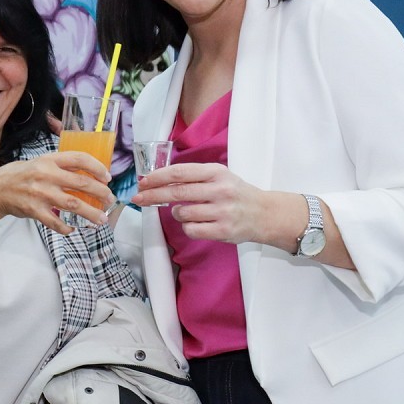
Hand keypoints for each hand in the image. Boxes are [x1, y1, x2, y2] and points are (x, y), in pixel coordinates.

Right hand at [0, 152, 112, 233]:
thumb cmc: (24, 175)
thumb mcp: (42, 163)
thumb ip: (63, 166)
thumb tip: (91, 175)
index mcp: (50, 160)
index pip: (80, 159)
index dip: (98, 168)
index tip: (107, 177)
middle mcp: (47, 175)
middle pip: (82, 183)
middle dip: (101, 193)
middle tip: (110, 200)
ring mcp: (40, 193)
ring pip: (73, 204)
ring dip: (91, 213)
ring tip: (101, 219)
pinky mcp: (34, 209)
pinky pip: (55, 222)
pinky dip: (66, 228)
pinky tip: (72, 229)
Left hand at [131, 162, 271, 244]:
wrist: (265, 213)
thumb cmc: (236, 193)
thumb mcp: (219, 176)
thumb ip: (193, 177)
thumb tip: (157, 180)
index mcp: (217, 173)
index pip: (180, 173)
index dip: (157, 177)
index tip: (143, 182)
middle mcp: (220, 190)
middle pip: (176, 193)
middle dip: (152, 196)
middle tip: (138, 198)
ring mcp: (222, 211)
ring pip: (181, 214)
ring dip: (176, 214)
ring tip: (187, 211)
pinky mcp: (223, 230)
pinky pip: (190, 230)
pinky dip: (187, 227)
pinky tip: (197, 223)